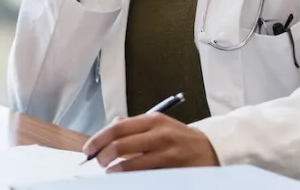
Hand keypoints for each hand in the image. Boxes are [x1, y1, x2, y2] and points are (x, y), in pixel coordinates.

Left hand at [81, 114, 218, 172]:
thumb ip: (134, 126)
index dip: (98, 140)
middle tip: (99, 163)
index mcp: (154, 120)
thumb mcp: (159, 124)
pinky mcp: (173, 172)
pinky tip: (127, 179)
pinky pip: (145, 177)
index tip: (88, 150)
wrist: (211, 150)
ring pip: (131, 166)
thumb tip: (109, 129)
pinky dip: (131, 179)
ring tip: (111, 173)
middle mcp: (160, 135)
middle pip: (120, 147)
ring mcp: (168, 155)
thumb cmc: (180, 138)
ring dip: (115, 172)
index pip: (118, 128)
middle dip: (104, 158)